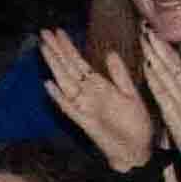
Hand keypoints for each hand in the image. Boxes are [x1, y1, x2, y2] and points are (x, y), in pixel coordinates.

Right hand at [38, 27, 154, 171]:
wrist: (136, 150)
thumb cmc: (134, 124)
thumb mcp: (131, 95)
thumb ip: (120, 75)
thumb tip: (109, 53)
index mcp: (99, 86)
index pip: (79, 62)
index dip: (68, 47)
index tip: (58, 31)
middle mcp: (88, 94)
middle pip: (68, 68)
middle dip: (56, 51)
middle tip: (44, 32)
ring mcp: (84, 107)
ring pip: (65, 82)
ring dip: (55, 66)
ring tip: (44, 49)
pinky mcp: (84, 121)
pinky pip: (68, 108)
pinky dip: (59, 97)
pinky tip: (48, 85)